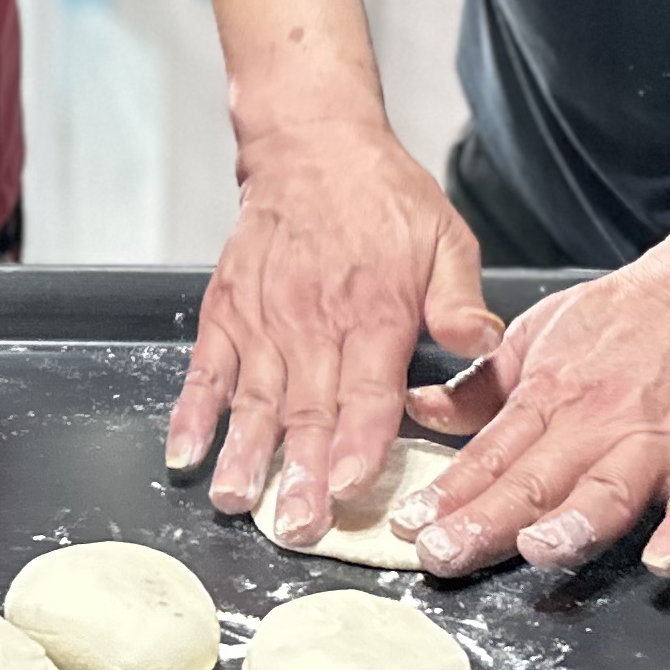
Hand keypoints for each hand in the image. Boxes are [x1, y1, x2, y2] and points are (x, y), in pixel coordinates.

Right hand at [166, 121, 500, 543]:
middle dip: (300, 474)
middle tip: (295, 527)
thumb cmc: (384, 198)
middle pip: (307, 408)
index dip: (359, 442)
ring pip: (253, 396)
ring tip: (236, 501)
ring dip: (244, 453)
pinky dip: (192, 411)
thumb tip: (484, 347)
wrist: (311, 142)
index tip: (350, 487)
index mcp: (376, 308)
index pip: (368, 390)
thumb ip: (460, 301)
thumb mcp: (446, 237)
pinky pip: (206, 367)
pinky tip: (185, 453)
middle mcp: (315, 317)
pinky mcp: (227, 307)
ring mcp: (264, 314)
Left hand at [395, 233, 669, 577]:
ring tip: (538, 550)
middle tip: (442, 556)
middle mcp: (596, 423)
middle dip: (483, 523)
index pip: (488, 455)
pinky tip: (664, 558)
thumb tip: (419, 409)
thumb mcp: (536, 334)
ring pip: (608, 491)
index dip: (446, 495)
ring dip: (573, 524)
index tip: (407, 527)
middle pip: (533, 482)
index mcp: (550, 396)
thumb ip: (479, 384)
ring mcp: (656, 442)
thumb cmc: (630, 314)